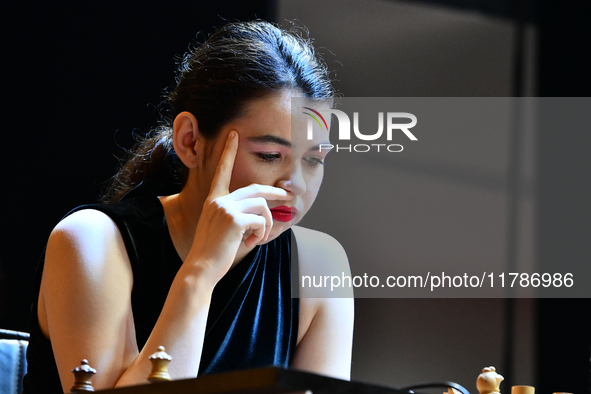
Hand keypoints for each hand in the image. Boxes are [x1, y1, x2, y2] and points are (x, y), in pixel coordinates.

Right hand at [186, 131, 289, 284]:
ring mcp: (226, 208)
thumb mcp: (223, 228)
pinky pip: (261, 222)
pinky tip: (251, 243)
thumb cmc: (213, 251)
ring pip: (262, 207)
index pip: (222, 170)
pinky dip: (262, 234)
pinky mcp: (234, 220)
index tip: (234, 134)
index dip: (228, 151)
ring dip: (268, 223)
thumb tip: (263, 213)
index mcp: (214, 199)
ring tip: (259, 237)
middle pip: (256, 189)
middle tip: (288, 196)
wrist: (200, 268)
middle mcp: (219, 200)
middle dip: (275, 193)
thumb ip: (238, 215)